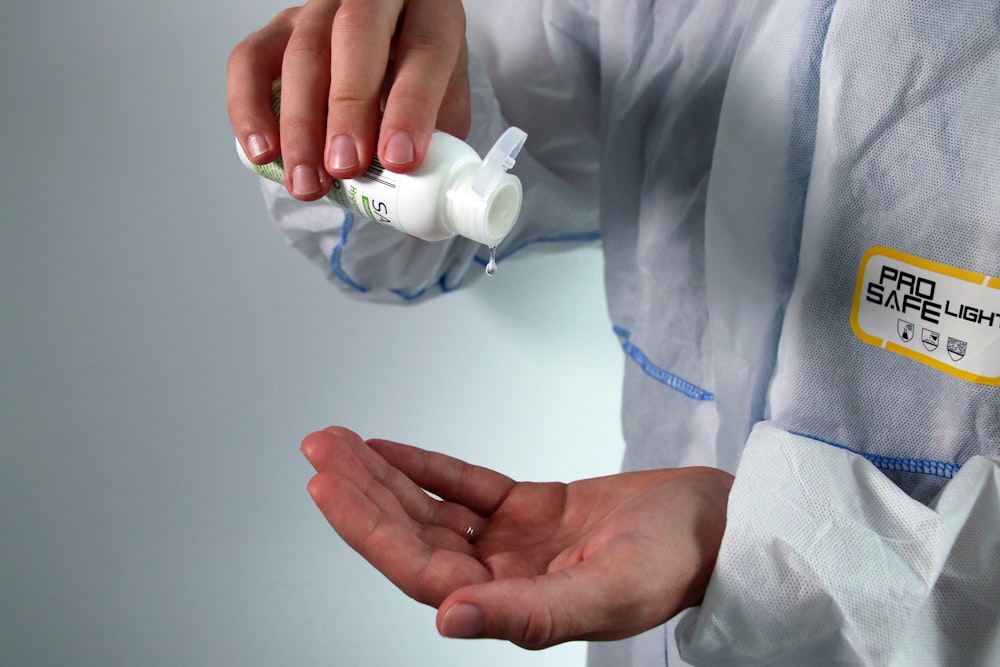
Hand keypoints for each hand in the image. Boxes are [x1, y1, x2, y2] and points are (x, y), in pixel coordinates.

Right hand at [227, 0, 469, 199]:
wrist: (388, 49)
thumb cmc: (419, 80)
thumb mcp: (447, 104)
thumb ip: (439, 144)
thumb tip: (416, 206)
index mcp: (431, 14)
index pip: (424, 50)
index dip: (411, 107)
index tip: (398, 160)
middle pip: (356, 37)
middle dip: (347, 110)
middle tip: (344, 167)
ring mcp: (320, 9)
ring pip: (302, 52)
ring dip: (301, 125)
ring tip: (307, 182)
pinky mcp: (278, 28)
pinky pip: (250, 60)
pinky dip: (250, 109)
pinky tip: (262, 153)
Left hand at [300, 427, 732, 649]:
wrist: (716, 522)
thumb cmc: (674, 561)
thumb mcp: (606, 591)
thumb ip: (528, 614)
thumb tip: (448, 620)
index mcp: (513, 607)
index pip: (422, 571)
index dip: (371, 530)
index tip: (330, 487)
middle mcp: (502, 579)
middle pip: (414, 536)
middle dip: (364, 492)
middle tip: (320, 448)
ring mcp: (512, 544)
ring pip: (432, 510)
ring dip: (384, 477)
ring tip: (339, 442)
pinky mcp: (528, 510)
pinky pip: (466, 488)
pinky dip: (427, 468)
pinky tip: (390, 450)